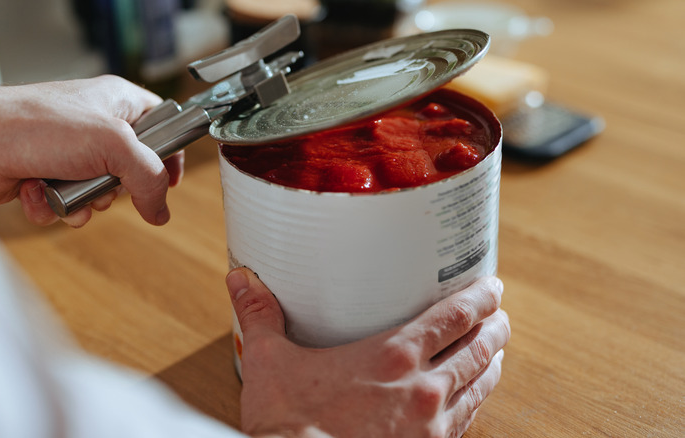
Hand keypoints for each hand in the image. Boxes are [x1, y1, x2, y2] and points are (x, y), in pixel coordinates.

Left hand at [0, 75, 183, 226]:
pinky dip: (54, 206)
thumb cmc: (35, 124)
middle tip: (104, 180)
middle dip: (117, 188)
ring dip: (84, 202)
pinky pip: (69, 206)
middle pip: (133, 171)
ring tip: (65, 186)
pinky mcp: (47, 176)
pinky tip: (37, 191)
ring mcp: (71, 153)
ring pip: (100, 195)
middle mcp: (96, 127)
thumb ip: (149, 177)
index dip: (170, 154)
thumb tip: (161, 209)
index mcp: (118, 103)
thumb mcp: (113, 145)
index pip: (162, 126)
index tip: (171, 179)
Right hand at [225, 268, 509, 437]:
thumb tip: (240, 279)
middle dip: (495, 329)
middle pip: (478, 350)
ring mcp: (430, 428)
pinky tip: (472, 401)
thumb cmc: (288, 425)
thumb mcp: (269, 363)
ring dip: (492, 366)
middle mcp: (422, 390)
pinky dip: (475, 404)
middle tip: (500, 316)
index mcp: (392, 357)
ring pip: (479, 388)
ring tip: (496, 354)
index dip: (480, 299)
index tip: (491, 288)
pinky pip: (465, 424)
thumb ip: (259, 317)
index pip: (454, 317)